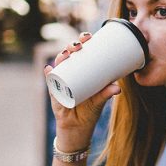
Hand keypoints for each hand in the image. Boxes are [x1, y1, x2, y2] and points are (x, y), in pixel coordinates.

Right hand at [43, 31, 120, 151]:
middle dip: (72, 45)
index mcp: (84, 70)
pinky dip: (48, 74)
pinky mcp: (55, 92)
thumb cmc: (89, 111)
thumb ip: (106, 94)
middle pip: (70, 54)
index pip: (83, 51)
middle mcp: (72, 72)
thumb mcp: (99, 101)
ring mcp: (62, 80)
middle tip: (78, 46)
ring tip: (66, 55)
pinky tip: (49, 69)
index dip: (83, 41)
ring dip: (61, 56)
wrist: (77, 128)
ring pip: (59, 64)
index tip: (88, 37)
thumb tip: (117, 88)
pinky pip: (50, 81)